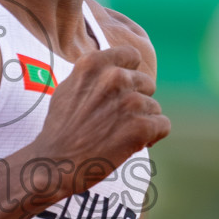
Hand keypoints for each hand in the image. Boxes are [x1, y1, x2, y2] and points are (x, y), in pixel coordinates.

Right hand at [34, 45, 168, 194]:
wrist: (56, 163)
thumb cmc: (61, 128)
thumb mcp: (68, 88)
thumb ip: (94, 75)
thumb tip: (115, 68)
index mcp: (94, 64)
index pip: (132, 55)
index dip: (130, 73)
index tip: (122, 90)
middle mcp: (114, 77)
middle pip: (146, 83)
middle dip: (136, 101)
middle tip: (116, 120)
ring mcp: (129, 101)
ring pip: (154, 107)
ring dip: (141, 121)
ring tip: (118, 135)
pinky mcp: (141, 126)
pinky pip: (163, 125)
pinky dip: (152, 137)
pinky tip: (132, 144)